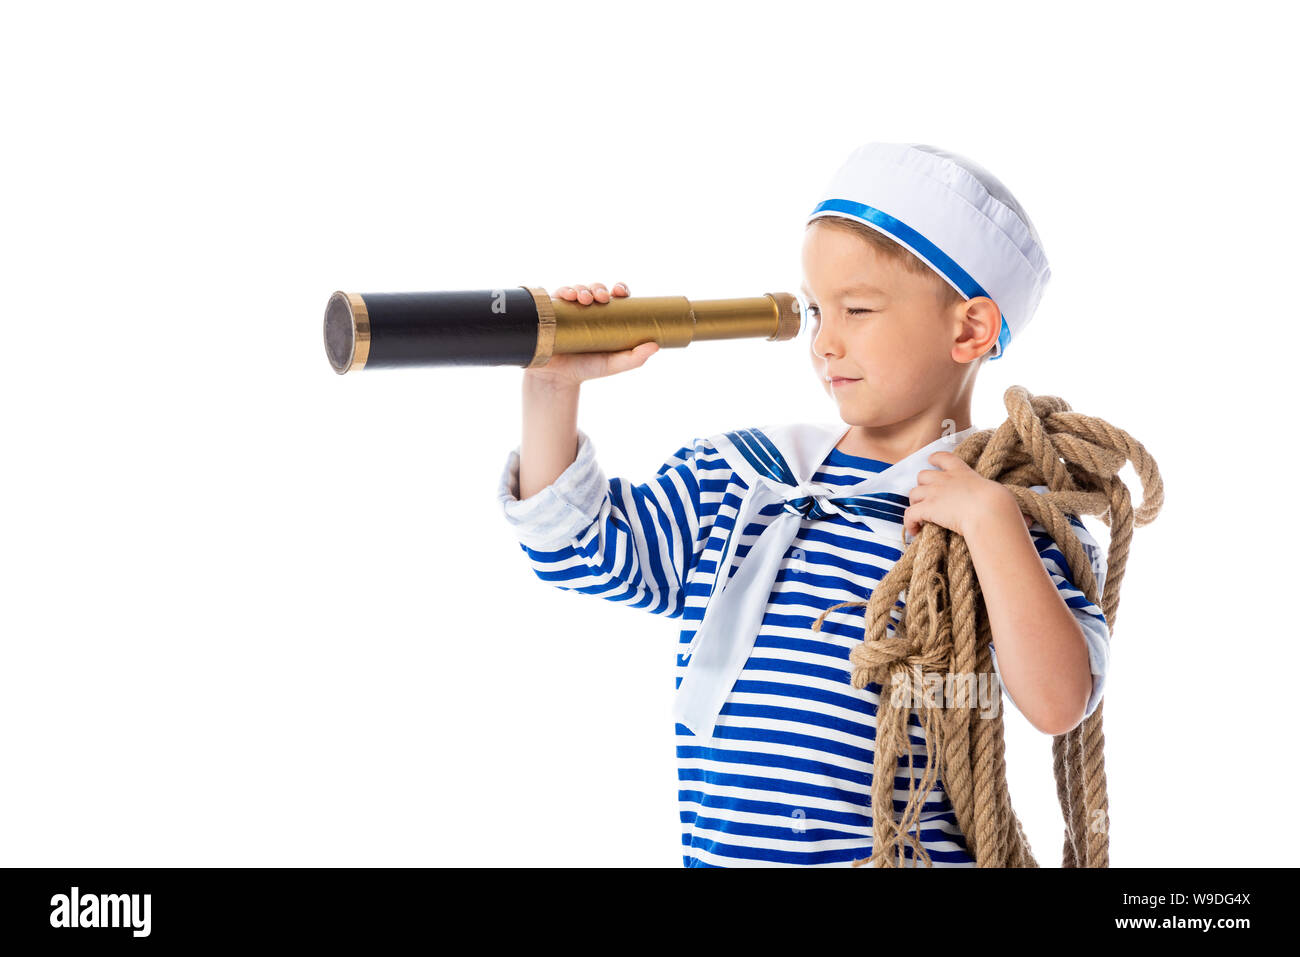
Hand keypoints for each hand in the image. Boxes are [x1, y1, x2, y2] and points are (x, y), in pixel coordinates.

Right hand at [523, 281, 659, 387]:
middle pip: (596, 290)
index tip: (620, 291)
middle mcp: (587, 311)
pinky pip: (557, 296)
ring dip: (583, 289)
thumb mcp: (613, 365)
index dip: (619, 289)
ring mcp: (569, 310)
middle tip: (602, 297)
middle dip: (599, 288)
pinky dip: (564, 291)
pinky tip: (568, 296)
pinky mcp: (551, 312)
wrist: (557, 379)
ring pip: (577, 290)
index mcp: (604, 318)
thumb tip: (655, 345)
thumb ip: (634, 358)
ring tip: (585, 299)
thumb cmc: (586, 369)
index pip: (614, 297)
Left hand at [902, 451, 1030, 540]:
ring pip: (913, 493)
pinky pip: (909, 513)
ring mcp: (934, 493)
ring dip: (915, 504)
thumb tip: (1033, 522)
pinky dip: (909, 522)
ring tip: (921, 518)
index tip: (931, 461)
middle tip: (927, 499)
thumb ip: (1006, 503)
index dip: (935, 459)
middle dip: (922, 486)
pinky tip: (914, 531)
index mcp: (962, 472)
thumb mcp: (1001, 497)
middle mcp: (945, 479)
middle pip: (923, 475)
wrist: (988, 511)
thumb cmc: (999, 505)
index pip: (944, 457)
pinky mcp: (927, 508)